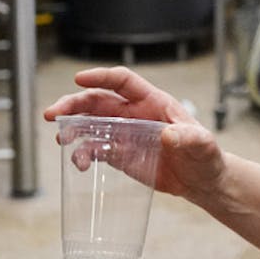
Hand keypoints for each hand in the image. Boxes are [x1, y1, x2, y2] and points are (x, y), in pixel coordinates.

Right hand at [43, 66, 226, 201]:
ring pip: (91, 124)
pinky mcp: (120, 155)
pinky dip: (82, 155)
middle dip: (73, 104)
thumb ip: (189, 138)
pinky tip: (79, 164)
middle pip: (98, 101)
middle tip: (53, 113)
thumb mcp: (203, 145)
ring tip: (60, 140)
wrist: (203, 181)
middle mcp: (134, 114)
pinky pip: (95, 150)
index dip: (101, 77)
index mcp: (153, 102)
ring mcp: (125, 134)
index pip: (123, 82)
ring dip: (72, 129)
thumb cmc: (206, 156)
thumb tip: (169, 135)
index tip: (79, 79)